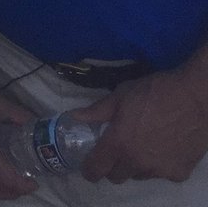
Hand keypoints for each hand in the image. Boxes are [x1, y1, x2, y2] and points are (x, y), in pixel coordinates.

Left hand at [76, 66, 207, 183]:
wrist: (194, 99)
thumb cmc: (153, 92)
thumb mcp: (120, 95)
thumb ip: (96, 111)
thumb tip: (74, 116)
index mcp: (119, 143)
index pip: (97, 168)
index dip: (89, 170)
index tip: (87, 166)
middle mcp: (138, 163)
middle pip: (117, 176)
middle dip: (112, 166)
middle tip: (115, 149)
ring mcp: (160, 171)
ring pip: (139, 175)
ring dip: (135, 165)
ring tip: (141, 143)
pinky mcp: (179, 173)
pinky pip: (161, 174)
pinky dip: (158, 165)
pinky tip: (163, 146)